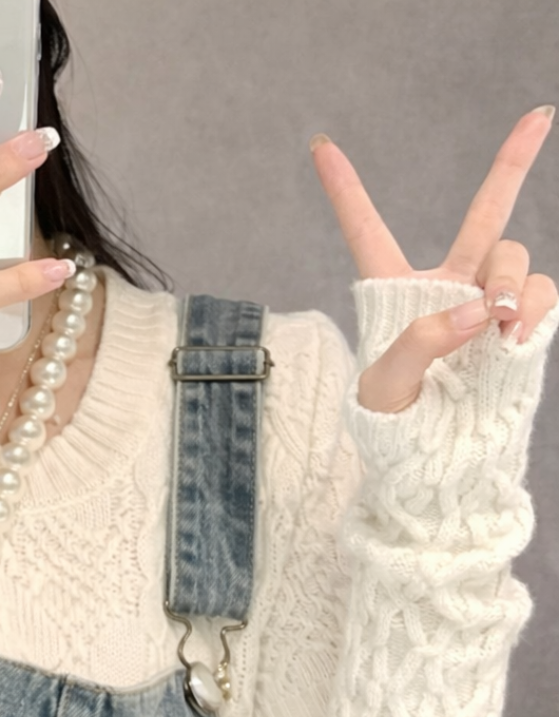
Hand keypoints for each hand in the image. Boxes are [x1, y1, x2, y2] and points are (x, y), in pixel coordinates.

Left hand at [311, 106, 557, 412]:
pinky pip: (541, 291)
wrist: (437, 460)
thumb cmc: (395, 427)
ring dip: (507, 282)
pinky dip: (533, 308)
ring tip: (496, 328)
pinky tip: (514, 338)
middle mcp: (445, 287)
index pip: (366, 230)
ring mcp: (489, 302)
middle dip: (512, 163)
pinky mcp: (523, 324)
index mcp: (391, 293)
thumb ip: (422, 343)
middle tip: (540, 116)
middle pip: (484, 213)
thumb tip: (477, 310)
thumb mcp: (385, 387)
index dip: (344, 189)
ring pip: (511, 254)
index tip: (320, 144)